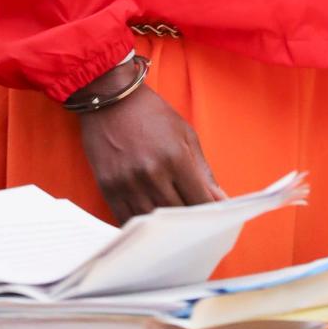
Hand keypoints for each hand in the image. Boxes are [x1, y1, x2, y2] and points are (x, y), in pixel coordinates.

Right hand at [77, 83, 224, 223]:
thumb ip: (203, 170)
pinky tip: (150, 226)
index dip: (209, 215)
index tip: (214, 221)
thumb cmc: (151, 113)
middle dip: (190, 224)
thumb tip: (219, 199)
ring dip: (166, 230)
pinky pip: (127, 220)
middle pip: (178, 215)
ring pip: (154, 223)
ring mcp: (128, 182)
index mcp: (175, 157)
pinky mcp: (108, 187)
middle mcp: (152, 173)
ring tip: (175, 230)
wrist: (110, 97)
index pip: (199, 201)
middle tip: (197, 228)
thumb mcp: (184, 134)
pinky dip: (142, 227)